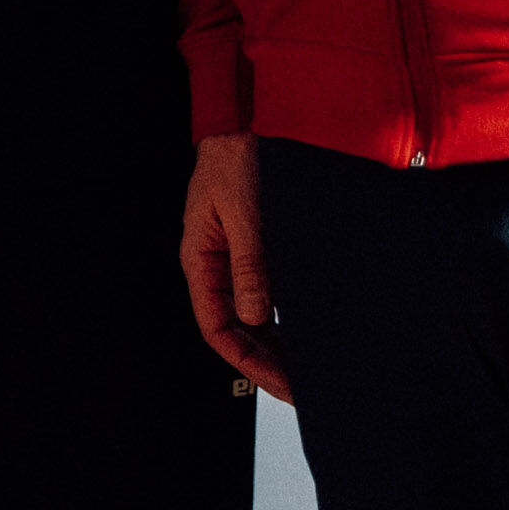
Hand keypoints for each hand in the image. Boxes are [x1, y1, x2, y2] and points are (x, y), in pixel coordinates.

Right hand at [180, 132, 288, 402]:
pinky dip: (285, 316)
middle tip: (301, 388)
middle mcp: (216, 265)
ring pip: (252, 316)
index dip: (247, 361)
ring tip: (308, 368)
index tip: (280, 383)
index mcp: (200, 258)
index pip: (216, 327)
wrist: (247, 121)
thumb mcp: (243, 212)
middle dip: (266, 361)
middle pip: (235, 329)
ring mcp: (236, 258)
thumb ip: (249, 263)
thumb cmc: (235, 158)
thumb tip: (255, 314)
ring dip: (277, 343)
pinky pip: (267, 294)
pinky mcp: (257, 249)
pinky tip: (308, 330)